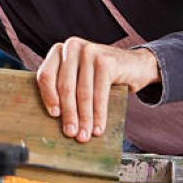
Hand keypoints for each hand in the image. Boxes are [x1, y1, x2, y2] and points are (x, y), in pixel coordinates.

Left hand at [37, 37, 160, 142]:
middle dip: (68, 113)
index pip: (46, 75)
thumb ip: (66, 87)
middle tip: (70, 133)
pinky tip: (98, 128)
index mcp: (59, 51)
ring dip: (84, 118)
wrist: (137, 65)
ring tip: (84, 135)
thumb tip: (55, 118)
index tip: (53, 115)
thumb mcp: (79, 76)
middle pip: (65, 86)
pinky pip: (99, 94)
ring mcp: (89, 52)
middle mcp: (72, 47)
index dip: (48, 96)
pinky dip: (99, 114)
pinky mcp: (106, 61)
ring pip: (83, 92)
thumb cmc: (102, 75)